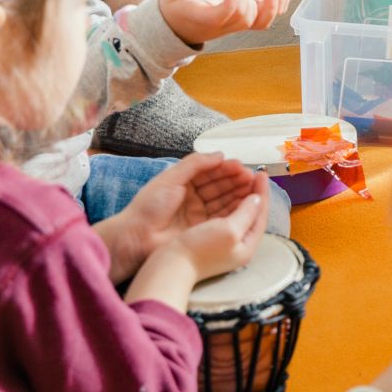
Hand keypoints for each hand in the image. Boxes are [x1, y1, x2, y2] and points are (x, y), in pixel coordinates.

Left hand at [103, 152, 263, 281]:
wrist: (137, 237)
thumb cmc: (150, 206)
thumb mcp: (171, 178)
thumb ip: (195, 163)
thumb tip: (220, 154)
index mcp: (183, 182)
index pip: (210, 172)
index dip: (226, 169)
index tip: (242, 167)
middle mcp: (193, 197)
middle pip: (219, 186)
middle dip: (236, 180)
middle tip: (253, 177)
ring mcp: (197, 214)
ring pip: (223, 200)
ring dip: (238, 193)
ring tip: (254, 187)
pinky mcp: (201, 229)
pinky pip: (221, 216)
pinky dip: (234, 209)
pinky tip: (246, 203)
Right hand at [159, 0, 290, 46]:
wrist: (181, 26)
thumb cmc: (178, 6)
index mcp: (203, 18)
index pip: (222, 16)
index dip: (232, 4)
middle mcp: (224, 25)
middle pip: (245, 16)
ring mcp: (238, 23)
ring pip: (263, 20)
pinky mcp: (247, 18)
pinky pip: (268, 17)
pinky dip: (278, 0)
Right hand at [162, 180, 268, 282]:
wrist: (171, 266)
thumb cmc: (200, 250)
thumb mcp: (229, 230)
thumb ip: (247, 213)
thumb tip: (257, 198)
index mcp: (247, 244)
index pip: (260, 213)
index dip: (261, 192)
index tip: (260, 174)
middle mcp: (238, 243)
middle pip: (249, 211)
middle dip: (250, 191)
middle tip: (249, 172)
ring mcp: (223, 240)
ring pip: (236, 210)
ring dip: (237, 193)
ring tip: (237, 176)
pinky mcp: (209, 236)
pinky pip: (222, 212)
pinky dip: (224, 199)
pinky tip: (222, 189)